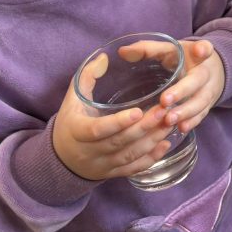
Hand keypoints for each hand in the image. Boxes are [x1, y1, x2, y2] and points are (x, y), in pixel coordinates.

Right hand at [52, 54, 175, 180]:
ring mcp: (102, 165)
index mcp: (77, 131)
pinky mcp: (113, 174)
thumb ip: (87, 77)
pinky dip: (151, 158)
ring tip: (170, 122)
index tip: (138, 110)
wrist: (62, 158)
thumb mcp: (73, 98)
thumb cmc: (71, 121)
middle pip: (119, 142)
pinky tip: (166, 144)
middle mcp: (89, 152)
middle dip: (143, 127)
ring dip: (151, 140)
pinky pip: (133, 169)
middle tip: (164, 111)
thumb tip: (105, 57)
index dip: (118, 122)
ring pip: (129, 156)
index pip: (97, 130)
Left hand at [157, 39, 225, 134]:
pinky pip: (201, 115)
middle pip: (198, 81)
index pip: (204, 48)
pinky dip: (192, 122)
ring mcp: (208, 91)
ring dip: (186, 111)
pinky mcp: (207, 106)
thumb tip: (122, 52)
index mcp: (196, 54)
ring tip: (169, 120)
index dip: (203, 49)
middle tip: (165, 100)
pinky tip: (180, 128)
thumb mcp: (168, 50)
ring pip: (201, 101)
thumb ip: (148, 49)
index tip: (199, 51)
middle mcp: (206, 72)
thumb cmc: (183, 60)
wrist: (211, 72)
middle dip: (183, 90)